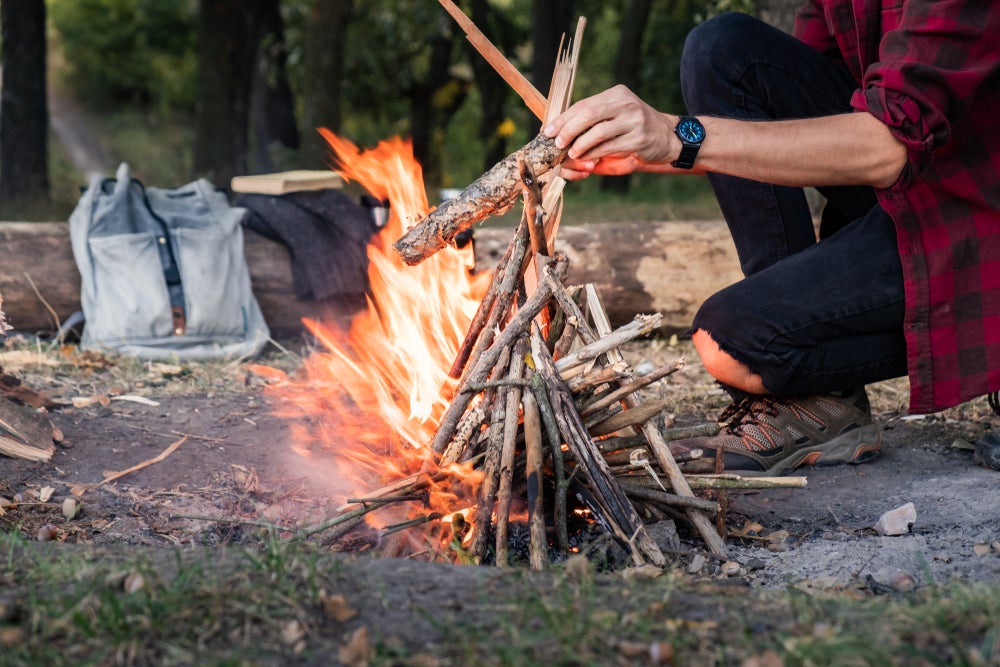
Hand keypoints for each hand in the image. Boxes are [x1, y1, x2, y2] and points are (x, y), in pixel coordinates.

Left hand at [544, 85, 678, 179]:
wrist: (666, 137)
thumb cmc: (632, 128)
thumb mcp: (614, 116)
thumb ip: (592, 122)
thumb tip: (559, 134)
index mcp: (616, 94)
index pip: (584, 104)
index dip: (563, 118)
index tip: (548, 131)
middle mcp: (626, 103)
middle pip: (589, 114)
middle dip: (569, 130)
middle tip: (557, 144)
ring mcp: (634, 120)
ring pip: (599, 132)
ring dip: (580, 145)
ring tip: (571, 153)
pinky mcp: (639, 139)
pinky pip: (609, 147)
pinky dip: (594, 154)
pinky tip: (586, 158)